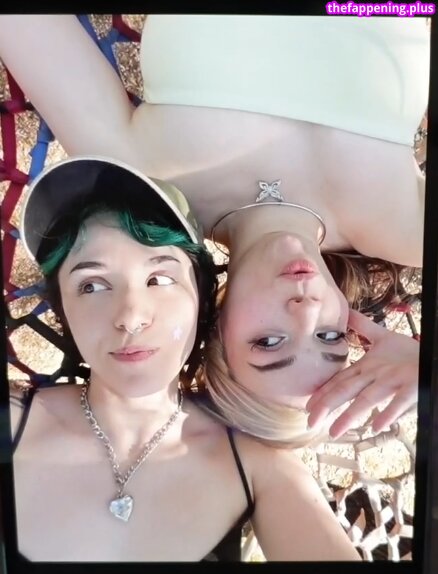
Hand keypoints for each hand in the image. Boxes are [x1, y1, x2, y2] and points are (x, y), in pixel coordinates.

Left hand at [306, 309, 418, 437]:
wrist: (434, 355)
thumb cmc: (409, 352)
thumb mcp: (384, 337)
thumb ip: (363, 327)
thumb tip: (347, 311)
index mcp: (368, 365)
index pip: (340, 380)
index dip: (323, 392)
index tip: (307, 405)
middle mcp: (376, 373)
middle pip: (347, 390)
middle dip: (327, 405)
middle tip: (310, 421)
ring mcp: (393, 380)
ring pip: (368, 398)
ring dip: (350, 415)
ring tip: (334, 431)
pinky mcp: (412, 386)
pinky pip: (399, 401)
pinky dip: (388, 413)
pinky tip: (376, 426)